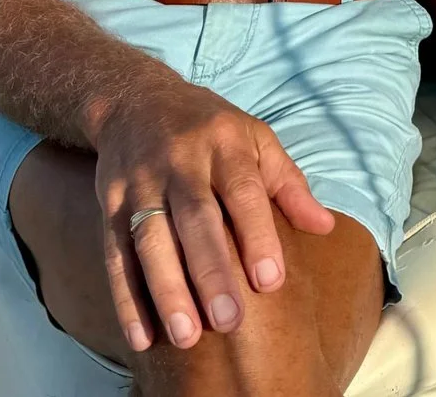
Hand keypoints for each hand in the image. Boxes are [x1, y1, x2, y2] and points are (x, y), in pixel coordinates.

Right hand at [90, 72, 335, 354]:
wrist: (134, 99)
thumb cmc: (209, 128)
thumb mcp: (254, 138)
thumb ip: (288, 184)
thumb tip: (326, 227)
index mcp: (224, 143)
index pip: (242, 190)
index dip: (256, 235)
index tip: (270, 282)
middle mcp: (179, 161)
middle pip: (194, 218)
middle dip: (210, 271)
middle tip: (229, 321)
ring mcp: (140, 183)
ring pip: (150, 240)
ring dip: (166, 290)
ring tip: (187, 336)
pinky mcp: (109, 205)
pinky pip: (115, 255)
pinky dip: (126, 298)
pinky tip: (141, 337)